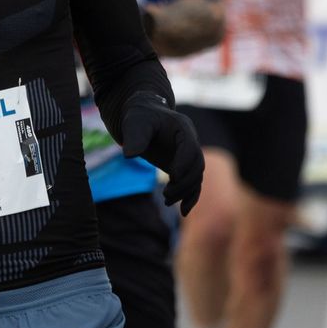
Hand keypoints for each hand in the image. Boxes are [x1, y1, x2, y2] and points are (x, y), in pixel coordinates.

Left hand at [120, 91, 203, 214]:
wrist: (142, 117)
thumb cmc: (139, 117)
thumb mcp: (135, 123)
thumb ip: (134, 137)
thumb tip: (129, 155)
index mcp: (183, 128)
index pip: (190, 148)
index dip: (184, 163)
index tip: (173, 176)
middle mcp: (191, 142)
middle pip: (197, 166)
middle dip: (184, 182)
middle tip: (167, 194)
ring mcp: (188, 155)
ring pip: (196, 177)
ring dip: (185, 192)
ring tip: (167, 200)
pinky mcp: (182, 166)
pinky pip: (192, 184)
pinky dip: (189, 197)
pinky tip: (183, 211)